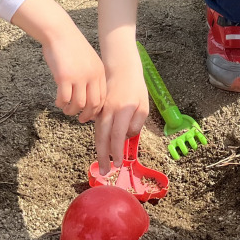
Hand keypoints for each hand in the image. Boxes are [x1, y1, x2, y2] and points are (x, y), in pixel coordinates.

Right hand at [38, 20, 106, 123]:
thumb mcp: (88, 60)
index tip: (90, 115)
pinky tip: (58, 102)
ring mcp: (79, 77)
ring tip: (66, 111)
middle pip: (93, 104)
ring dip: (72, 111)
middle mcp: (92, 76)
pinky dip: (61, 103)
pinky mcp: (64, 77)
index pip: (103, 98)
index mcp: (99, 72)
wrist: (59, 32)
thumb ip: (90, 75)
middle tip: (80, 119)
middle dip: (87, 115)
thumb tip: (87, 94)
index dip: (97, 110)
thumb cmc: (71, 46)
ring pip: (78, 104)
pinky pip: (64, 98)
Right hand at [93, 57, 149, 174]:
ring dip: (99, 150)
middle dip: (103, 157)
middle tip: (104, 172)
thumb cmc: (135, 87)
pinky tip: (101, 148)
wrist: (121, 68)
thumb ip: (136, 123)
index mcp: (122, 111)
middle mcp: (108, 111)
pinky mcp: (97, 108)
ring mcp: (100, 110)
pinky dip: (98, 139)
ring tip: (102, 164)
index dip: (116, 152)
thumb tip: (126, 137)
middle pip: (102, 138)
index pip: (116, 137)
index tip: (118, 165)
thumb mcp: (143, 105)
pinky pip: (96, 126)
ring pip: (97, 133)